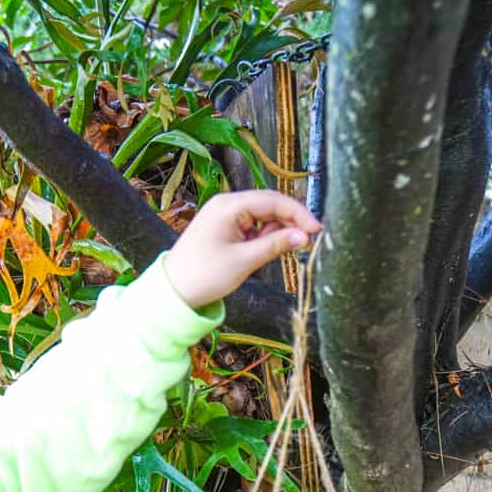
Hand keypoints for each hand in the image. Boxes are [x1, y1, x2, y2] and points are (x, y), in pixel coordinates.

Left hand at [163, 189, 321, 308]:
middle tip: (308, 241)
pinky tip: (267, 249)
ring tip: (283, 250)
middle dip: (289, 222)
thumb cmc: (204, 275)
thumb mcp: (244, 261)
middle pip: (269, 205)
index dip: (298, 213)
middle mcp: (226, 204)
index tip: (317, 230)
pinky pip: (252, 225)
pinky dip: (263, 236)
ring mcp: (224, 215)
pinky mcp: (224, 227)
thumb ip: (275, 245)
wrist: (174, 291)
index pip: (273, 200)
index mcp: (229, 206)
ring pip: (262, 216)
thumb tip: (304, 236)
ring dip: (276, 230)